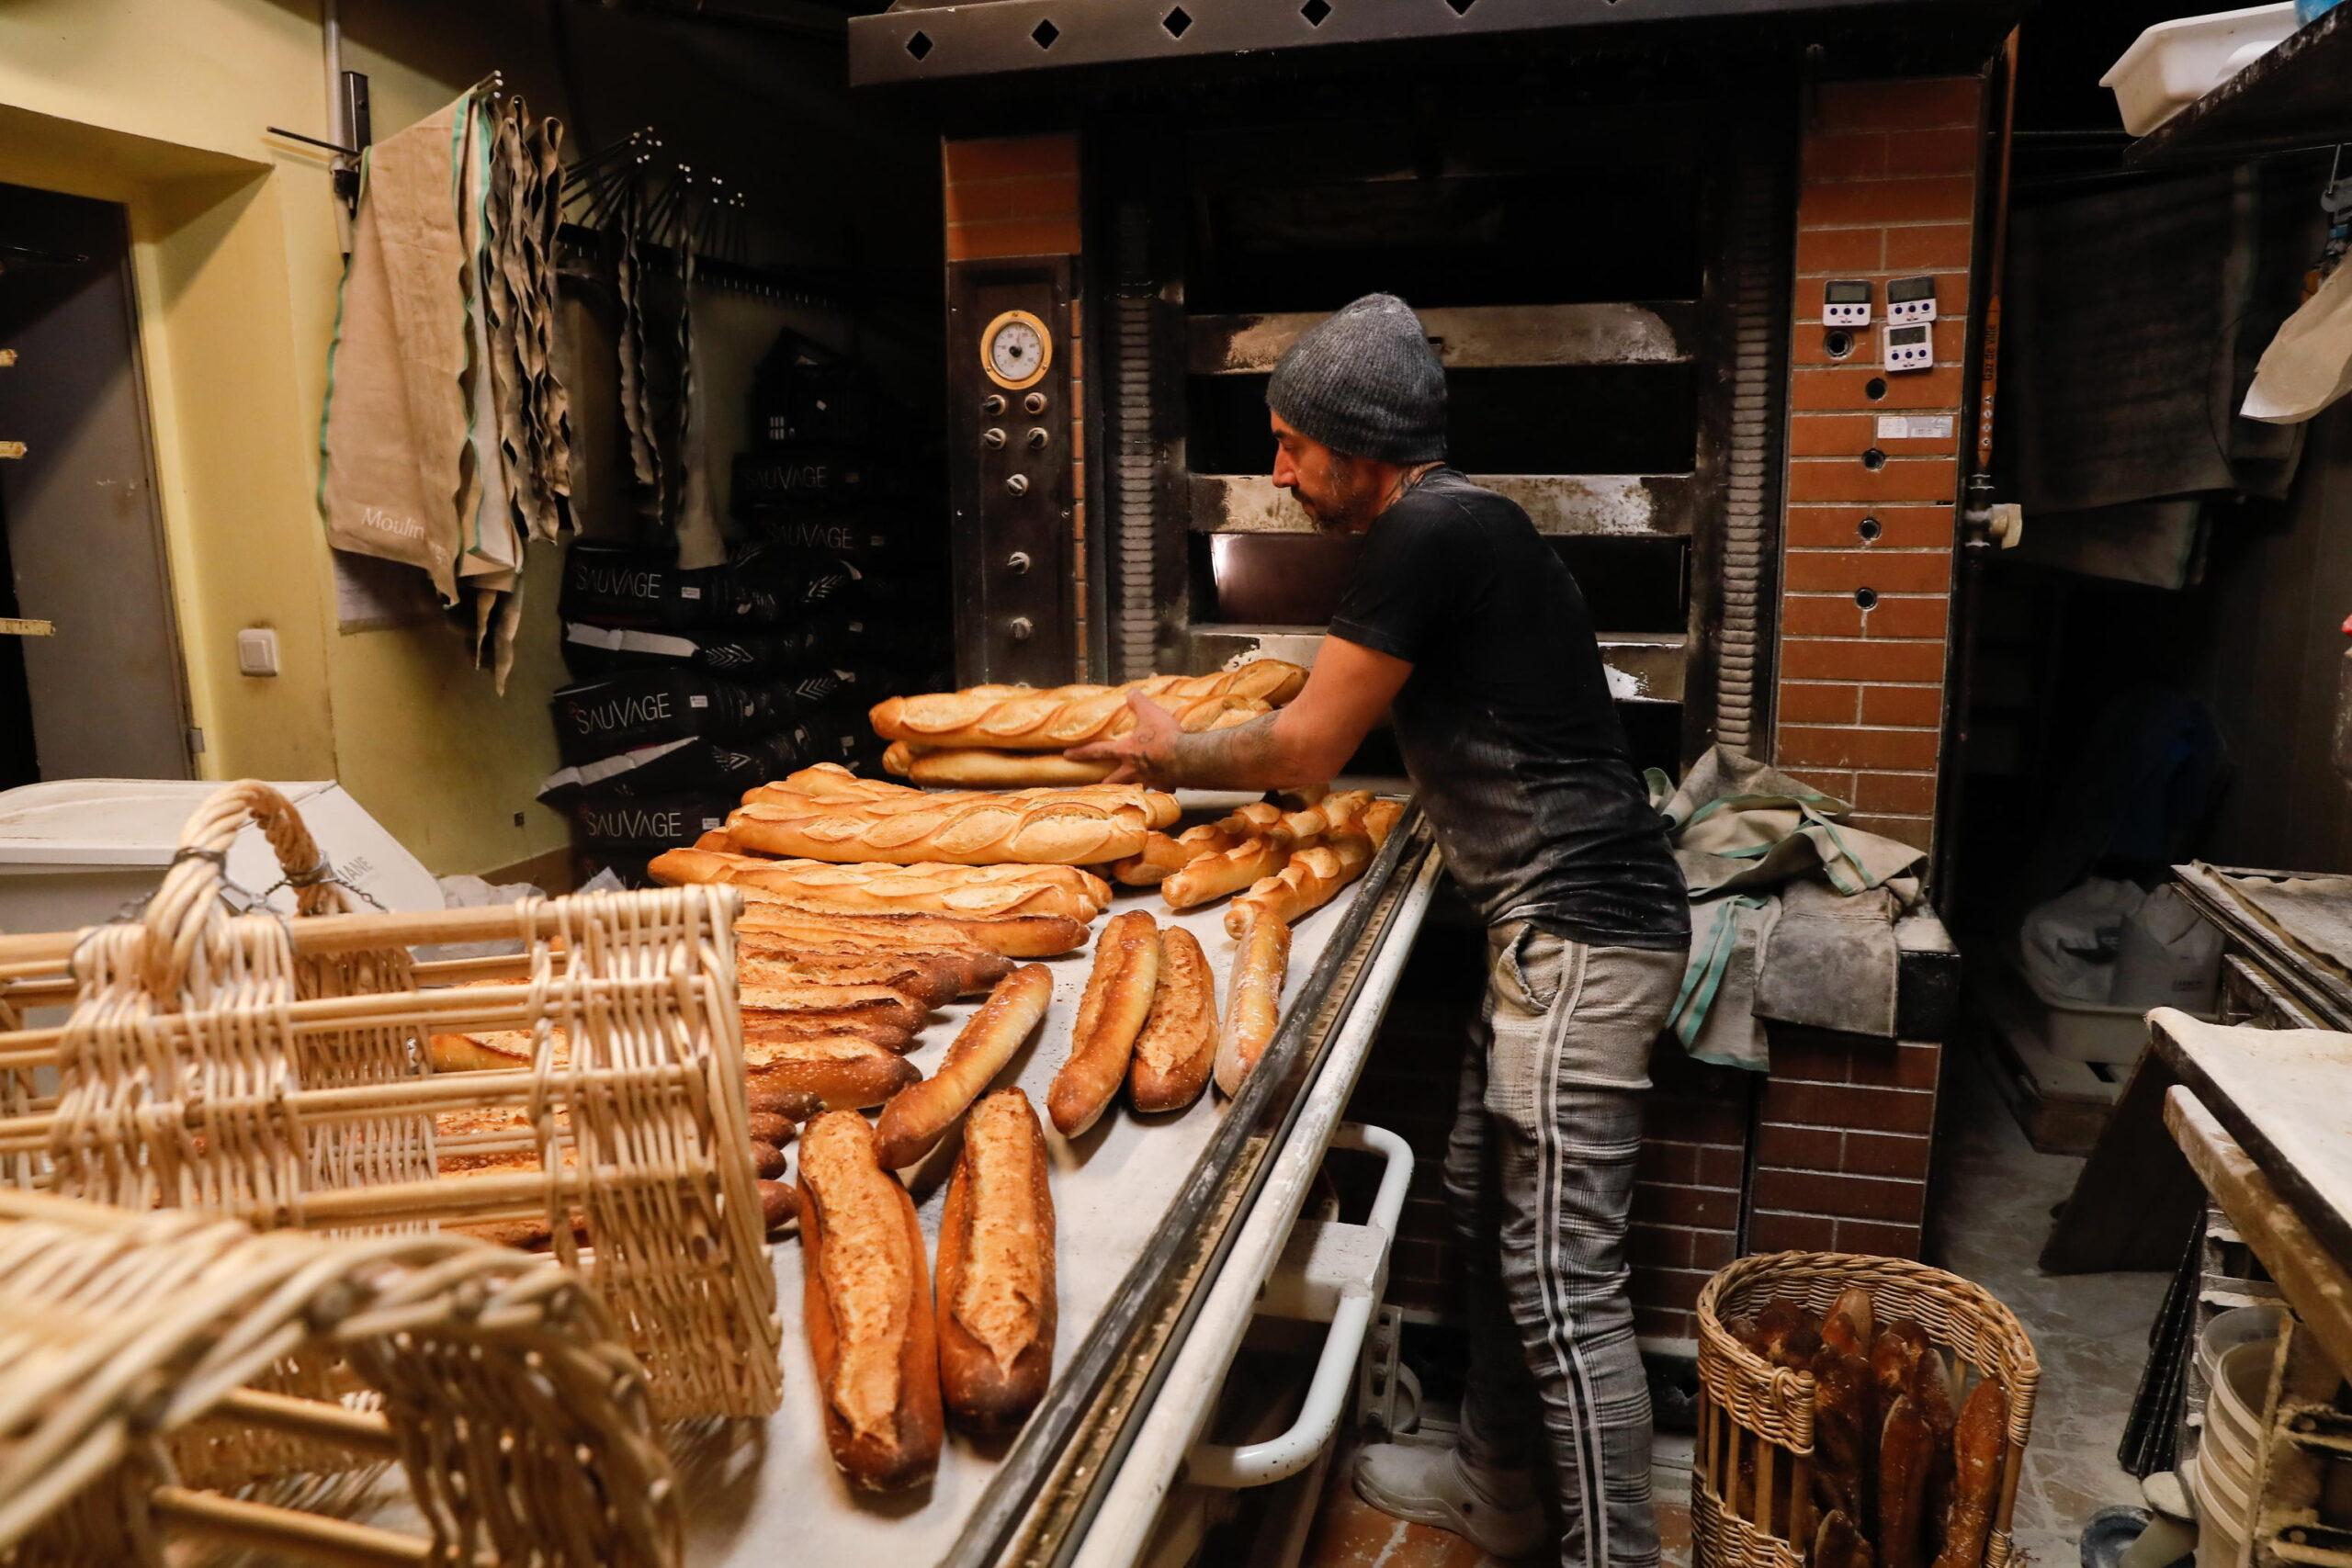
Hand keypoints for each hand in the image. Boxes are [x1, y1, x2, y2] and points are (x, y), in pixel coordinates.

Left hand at [1066, 692, 1180, 785]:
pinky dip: (1165, 787)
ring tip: (1137, 787)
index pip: (1097, 751)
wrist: (1187, 758)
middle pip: (1114, 779)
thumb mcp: (1149, 713)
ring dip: (1136, 787)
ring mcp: (1150, 779)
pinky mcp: (1167, 784)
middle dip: (1105, 782)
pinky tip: (1168, 787)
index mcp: (1126, 751)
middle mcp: (1134, 769)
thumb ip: (1137, 702)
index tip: (1067, 755)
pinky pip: (1164, 788)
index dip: (1081, 752)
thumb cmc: (1164, 736)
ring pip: (1138, 787)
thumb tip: (1131, 692)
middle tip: (1099, 785)